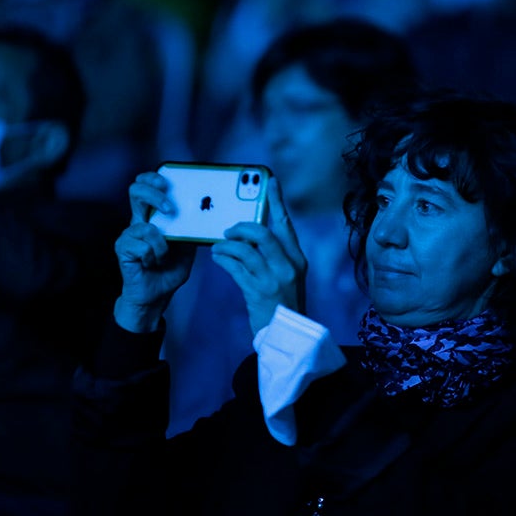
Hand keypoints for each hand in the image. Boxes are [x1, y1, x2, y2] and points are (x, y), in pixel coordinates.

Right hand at [113, 171, 195, 332]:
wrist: (157, 296)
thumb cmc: (170, 270)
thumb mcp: (187, 247)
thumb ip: (191, 230)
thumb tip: (207, 215)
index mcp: (153, 217)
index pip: (145, 186)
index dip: (151, 178)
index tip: (166, 182)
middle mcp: (138, 221)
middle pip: (136, 191)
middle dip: (154, 195)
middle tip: (170, 209)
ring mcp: (129, 235)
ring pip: (145, 226)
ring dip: (161, 245)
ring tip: (162, 257)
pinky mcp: (123, 249)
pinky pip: (142, 246)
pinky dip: (153, 257)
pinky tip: (151, 264)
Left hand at [210, 177, 306, 335]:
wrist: (286, 334)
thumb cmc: (283, 303)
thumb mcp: (287, 276)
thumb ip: (275, 255)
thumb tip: (252, 232)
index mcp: (297, 258)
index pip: (286, 223)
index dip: (276, 200)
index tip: (269, 181)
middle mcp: (288, 266)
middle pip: (263, 233)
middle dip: (242, 227)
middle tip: (229, 230)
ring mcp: (273, 279)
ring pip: (245, 250)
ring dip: (227, 245)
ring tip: (218, 247)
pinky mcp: (257, 292)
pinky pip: (235, 268)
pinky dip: (223, 259)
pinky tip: (218, 258)